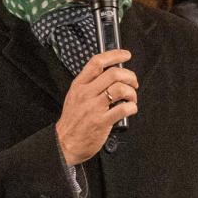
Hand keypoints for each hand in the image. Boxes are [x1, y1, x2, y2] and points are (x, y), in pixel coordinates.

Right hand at [54, 49, 135, 164]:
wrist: (64, 143)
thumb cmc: (72, 121)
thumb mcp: (74, 96)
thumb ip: (89, 84)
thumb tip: (110, 74)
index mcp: (79, 85)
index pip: (97, 62)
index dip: (115, 55)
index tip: (125, 55)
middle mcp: (86, 94)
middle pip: (113, 73)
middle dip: (130, 76)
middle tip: (133, 83)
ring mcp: (94, 107)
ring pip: (121, 89)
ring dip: (132, 92)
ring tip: (131, 98)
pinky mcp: (102, 121)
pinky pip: (123, 108)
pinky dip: (132, 107)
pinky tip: (130, 109)